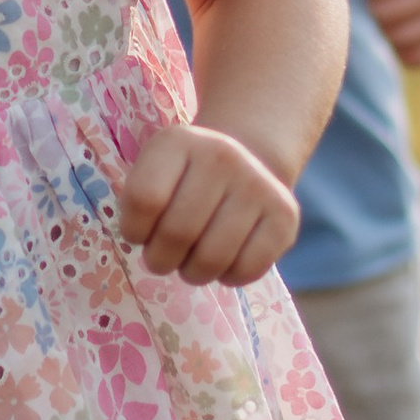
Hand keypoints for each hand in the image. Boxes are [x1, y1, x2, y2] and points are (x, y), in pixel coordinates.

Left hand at [118, 123, 301, 286]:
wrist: (245, 163)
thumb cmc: (185, 180)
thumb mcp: (155, 172)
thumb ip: (140, 202)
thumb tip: (144, 241)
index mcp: (178, 141)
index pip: (144, 199)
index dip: (134, 230)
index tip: (139, 233)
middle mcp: (221, 155)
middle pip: (177, 233)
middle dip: (160, 259)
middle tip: (162, 258)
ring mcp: (257, 184)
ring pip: (211, 259)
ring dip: (193, 273)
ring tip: (191, 262)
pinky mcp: (285, 215)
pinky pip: (247, 270)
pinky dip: (228, 278)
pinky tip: (225, 260)